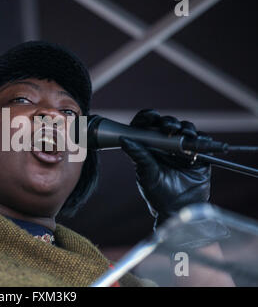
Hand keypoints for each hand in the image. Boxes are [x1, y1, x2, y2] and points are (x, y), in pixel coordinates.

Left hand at [120, 109, 211, 227]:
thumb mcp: (147, 174)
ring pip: (184, 129)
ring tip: (185, 134)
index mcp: (149, 147)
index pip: (146, 126)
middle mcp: (164, 145)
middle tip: (169, 127)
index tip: (151, 116)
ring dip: (185, 128)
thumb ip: (139, 155)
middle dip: (168, 122)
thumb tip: (124, 139)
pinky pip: (201, 140)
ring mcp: (182, 148)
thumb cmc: (158, 194)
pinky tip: (198, 140)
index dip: (148, 117)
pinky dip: (201, 137)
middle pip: (167, 124)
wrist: (178, 209)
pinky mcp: (198, 155)